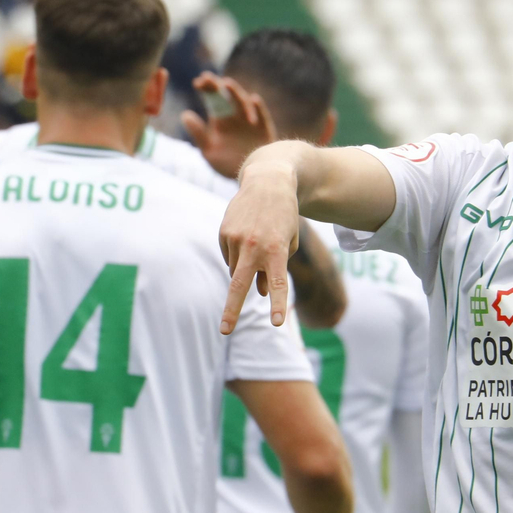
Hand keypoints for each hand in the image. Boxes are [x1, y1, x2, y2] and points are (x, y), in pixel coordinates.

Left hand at [182, 74, 277, 180]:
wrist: (249, 177)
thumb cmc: (227, 164)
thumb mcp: (209, 150)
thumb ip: (198, 133)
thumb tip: (185, 114)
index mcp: (220, 117)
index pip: (212, 97)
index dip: (206, 88)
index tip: (197, 82)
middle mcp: (234, 115)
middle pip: (226, 95)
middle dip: (217, 85)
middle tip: (207, 78)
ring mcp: (250, 120)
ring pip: (242, 102)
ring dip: (235, 92)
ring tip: (225, 84)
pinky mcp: (264, 128)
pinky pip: (262, 115)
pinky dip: (258, 107)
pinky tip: (253, 99)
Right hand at [218, 158, 300, 332]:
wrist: (269, 182)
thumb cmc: (284, 218)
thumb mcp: (288, 243)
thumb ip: (275, 270)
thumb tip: (259, 292)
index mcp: (276, 249)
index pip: (277, 283)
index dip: (277, 303)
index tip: (277, 323)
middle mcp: (254, 246)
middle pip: (240, 285)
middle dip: (232, 310)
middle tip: (225, 330)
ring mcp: (236, 239)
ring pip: (236, 270)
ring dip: (245, 270)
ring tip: (258, 244)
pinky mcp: (224, 233)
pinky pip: (229, 256)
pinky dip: (237, 255)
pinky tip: (247, 235)